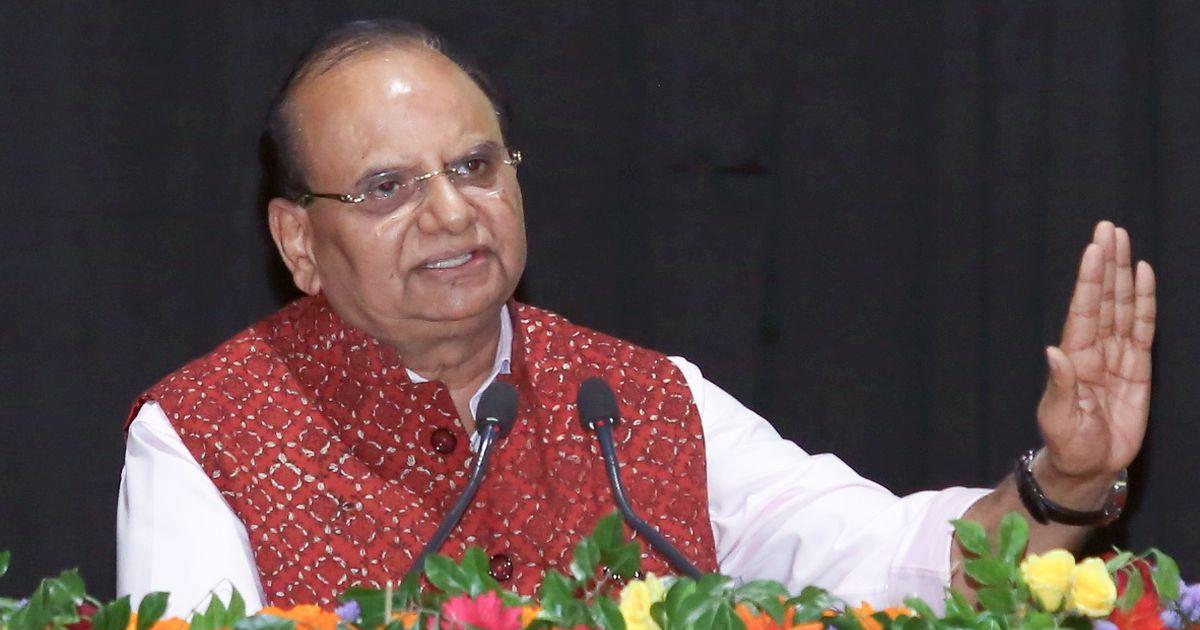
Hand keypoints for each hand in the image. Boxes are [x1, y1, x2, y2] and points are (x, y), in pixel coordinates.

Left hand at [1037, 221, 1155, 483]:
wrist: (1089, 466)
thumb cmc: (1067, 442)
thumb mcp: (1059, 417)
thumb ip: (1061, 384)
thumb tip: (1054, 351)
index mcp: (1074, 356)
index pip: (1084, 308)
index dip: (1090, 278)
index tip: (1094, 248)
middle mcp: (1095, 348)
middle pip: (1104, 297)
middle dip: (1107, 263)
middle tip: (1109, 228)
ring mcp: (1117, 355)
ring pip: (1122, 306)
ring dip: (1124, 274)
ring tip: (1124, 241)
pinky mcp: (1138, 368)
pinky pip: (1143, 329)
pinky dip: (1145, 302)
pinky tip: (1145, 277)